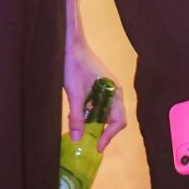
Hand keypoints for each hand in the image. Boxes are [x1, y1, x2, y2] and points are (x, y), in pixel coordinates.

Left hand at [63, 37, 126, 152]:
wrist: (69, 42)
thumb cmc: (74, 65)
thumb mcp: (74, 93)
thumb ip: (77, 116)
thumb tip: (78, 139)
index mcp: (114, 91)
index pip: (119, 121)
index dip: (109, 136)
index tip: (97, 146)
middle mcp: (114, 90)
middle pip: (114, 117)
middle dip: (102, 130)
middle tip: (88, 141)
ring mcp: (107, 86)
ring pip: (105, 110)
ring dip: (94, 121)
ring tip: (79, 127)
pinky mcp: (98, 83)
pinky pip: (99, 103)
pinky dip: (90, 112)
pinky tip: (77, 114)